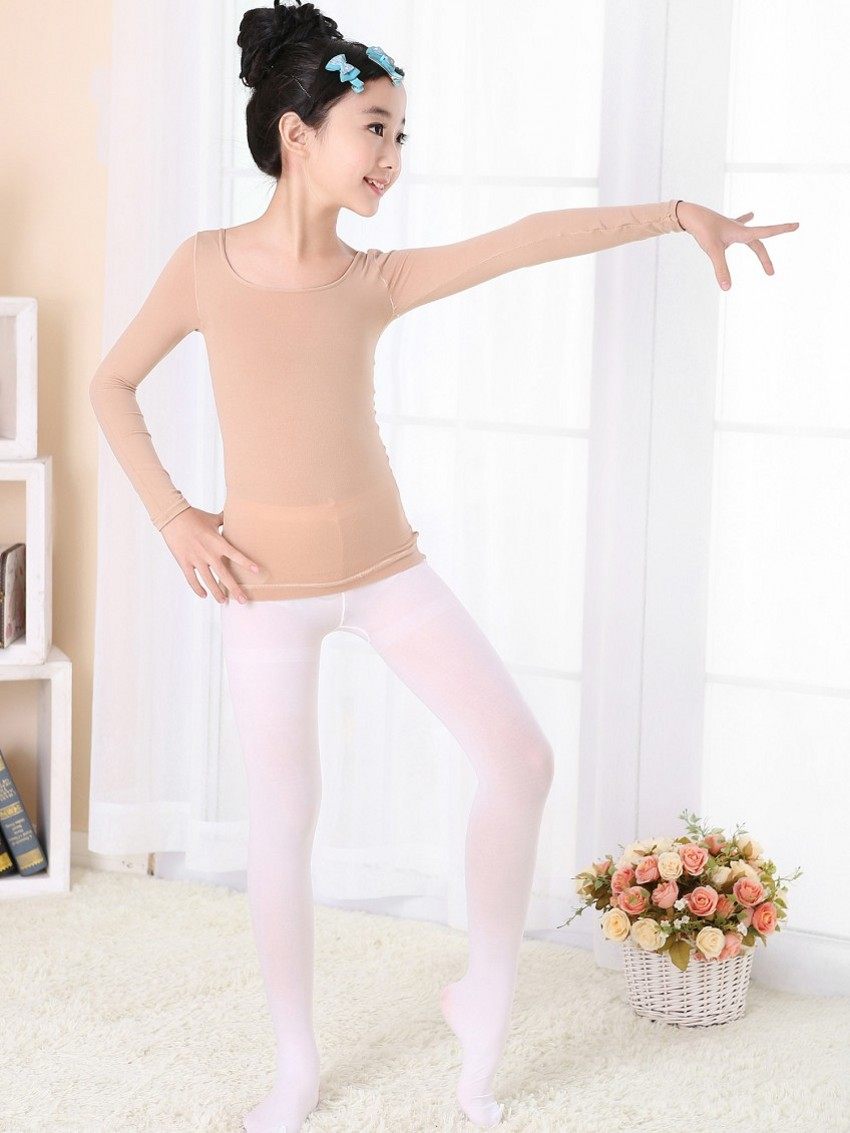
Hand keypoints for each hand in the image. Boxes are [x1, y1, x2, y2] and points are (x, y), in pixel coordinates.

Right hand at [159, 506, 259, 603]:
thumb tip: (236, 514)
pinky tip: (204, 595)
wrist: (173, 516)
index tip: (257, 571)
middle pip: (224, 575)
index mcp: (218, 543)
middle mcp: (209, 553)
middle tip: (243, 601)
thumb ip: (225, 520)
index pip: (236, 555)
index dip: (247, 563)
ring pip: (209, 581)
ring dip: (217, 593)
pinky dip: (197, 589)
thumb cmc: (194, 516)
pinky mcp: (184, 562)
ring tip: (223, 601)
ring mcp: (196, 559)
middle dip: (234, 589)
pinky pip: (191, 579)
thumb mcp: (213, 518)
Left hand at [675, 201, 799, 291]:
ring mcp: (731, 227)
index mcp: (742, 232)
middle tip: (770, 273)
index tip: (797, 224)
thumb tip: (727, 288)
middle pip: (757, 244)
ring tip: (770, 233)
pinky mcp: (723, 226)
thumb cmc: (702, 229)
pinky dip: (745, 220)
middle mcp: (739, 229)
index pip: (767, 232)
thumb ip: (721, 269)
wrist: (690, 215)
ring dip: (758, 239)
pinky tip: (750, 214)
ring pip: (750, 234)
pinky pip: (738, 224)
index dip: (782, 229)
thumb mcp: (713, 251)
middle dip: (764, 258)